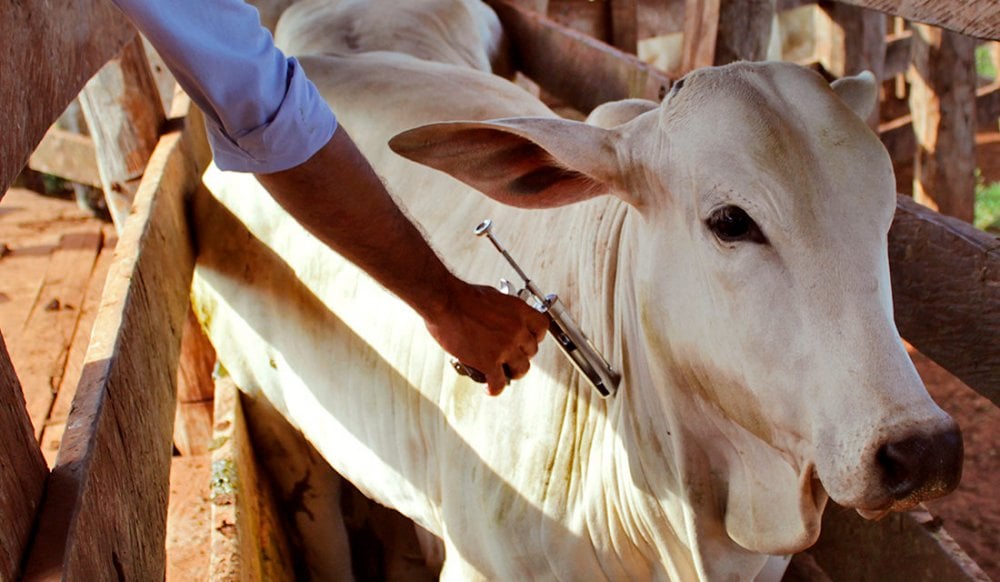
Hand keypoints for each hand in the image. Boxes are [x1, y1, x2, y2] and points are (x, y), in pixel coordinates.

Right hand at [425, 282, 547, 395]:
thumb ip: (503, 310)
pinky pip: (499, 383)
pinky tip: (489, 388)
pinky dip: (494, 388)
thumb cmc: (461, 296)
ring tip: (506, 374)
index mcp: (519, 311)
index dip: (536, 337)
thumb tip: (502, 318)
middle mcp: (516, 329)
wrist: (445, 302)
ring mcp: (504, 347)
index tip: (529, 340)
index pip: (542, 328)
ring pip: (521, 368)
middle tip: (512, 356)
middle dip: (522, 354)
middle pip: (532, 350)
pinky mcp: (489, 361)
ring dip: (514, 372)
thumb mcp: (492, 295)